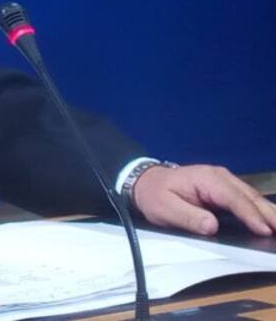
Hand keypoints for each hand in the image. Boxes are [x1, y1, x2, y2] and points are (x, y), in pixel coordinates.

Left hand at [131, 164, 275, 236]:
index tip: (265, 231)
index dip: (250, 215)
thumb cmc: (155, 195)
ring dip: (269, 212)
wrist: (145, 181)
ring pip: (252, 197)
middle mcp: (220, 177)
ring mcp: (225, 181)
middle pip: (249, 196)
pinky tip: (271, 221)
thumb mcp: (165, 208)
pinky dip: (261, 210)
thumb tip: (212, 226)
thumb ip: (188, 217)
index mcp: (206, 179)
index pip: (233, 198)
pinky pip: (247, 199)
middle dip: (269, 214)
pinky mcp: (226, 188)